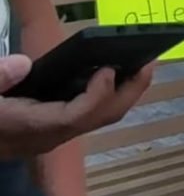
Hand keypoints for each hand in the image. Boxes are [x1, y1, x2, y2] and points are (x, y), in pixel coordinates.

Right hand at [0, 64, 153, 159]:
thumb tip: (21, 64)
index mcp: (30, 127)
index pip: (76, 116)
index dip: (97, 95)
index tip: (108, 68)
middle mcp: (49, 134)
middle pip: (100, 118)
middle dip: (128, 93)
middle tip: (149, 61)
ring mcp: (52, 133)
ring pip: (97, 117)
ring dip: (121, 92)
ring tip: (139, 62)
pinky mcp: (50, 127)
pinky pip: (87, 112)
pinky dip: (104, 93)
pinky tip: (109, 72)